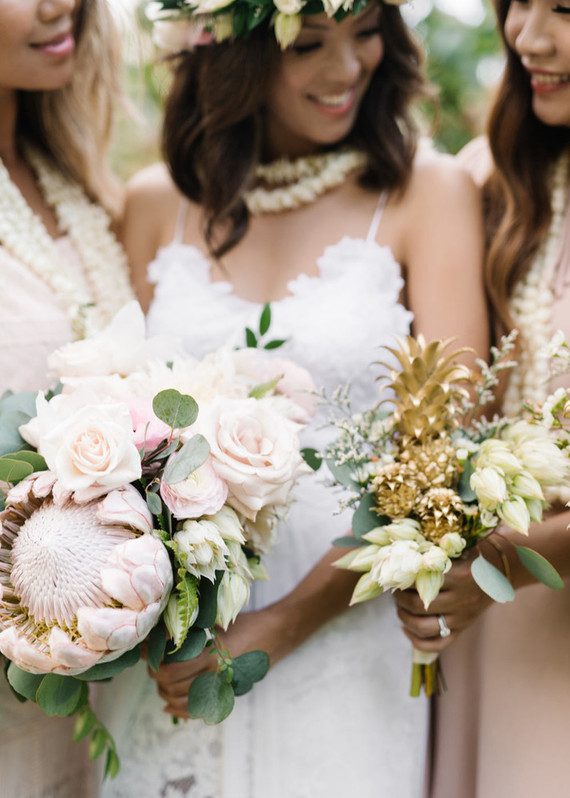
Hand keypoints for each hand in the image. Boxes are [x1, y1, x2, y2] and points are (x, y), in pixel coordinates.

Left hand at [150, 607, 282, 718]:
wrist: (275, 634)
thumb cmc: (246, 623)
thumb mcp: (218, 621)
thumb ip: (192, 630)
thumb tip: (161, 631)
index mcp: (211, 657)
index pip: (170, 669)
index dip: (153, 661)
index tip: (147, 648)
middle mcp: (214, 677)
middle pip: (170, 686)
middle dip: (156, 674)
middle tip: (153, 660)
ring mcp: (220, 688)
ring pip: (179, 700)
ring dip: (164, 690)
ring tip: (161, 677)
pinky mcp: (225, 694)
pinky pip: (196, 712)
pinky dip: (179, 711)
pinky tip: (168, 705)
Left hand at [394, 546, 493, 653]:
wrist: (502, 570)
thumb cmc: (475, 553)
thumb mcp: (460, 547)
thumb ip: (436, 551)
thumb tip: (402, 553)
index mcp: (461, 576)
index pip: (424, 581)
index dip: (404, 579)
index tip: (396, 574)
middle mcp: (462, 599)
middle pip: (420, 605)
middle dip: (400, 598)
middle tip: (394, 589)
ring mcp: (463, 618)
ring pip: (424, 627)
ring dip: (404, 618)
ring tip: (398, 607)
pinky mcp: (463, 629)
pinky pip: (437, 644)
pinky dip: (417, 641)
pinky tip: (406, 629)